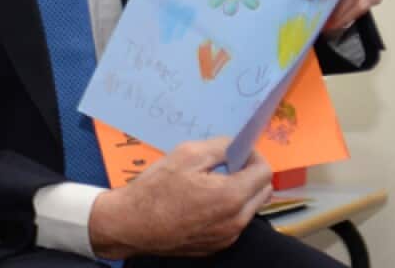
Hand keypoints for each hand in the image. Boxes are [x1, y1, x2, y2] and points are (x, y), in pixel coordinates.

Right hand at [88, 138, 272, 258]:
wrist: (129, 225)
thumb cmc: (156, 188)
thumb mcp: (188, 154)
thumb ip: (221, 147)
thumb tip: (238, 147)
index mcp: (231, 197)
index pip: (265, 172)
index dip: (254, 156)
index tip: (239, 152)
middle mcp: (235, 221)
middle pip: (263, 192)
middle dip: (253, 174)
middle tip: (230, 165)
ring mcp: (226, 237)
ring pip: (251, 209)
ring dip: (243, 192)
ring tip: (216, 182)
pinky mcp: (216, 247)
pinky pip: (235, 223)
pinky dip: (230, 209)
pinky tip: (206, 201)